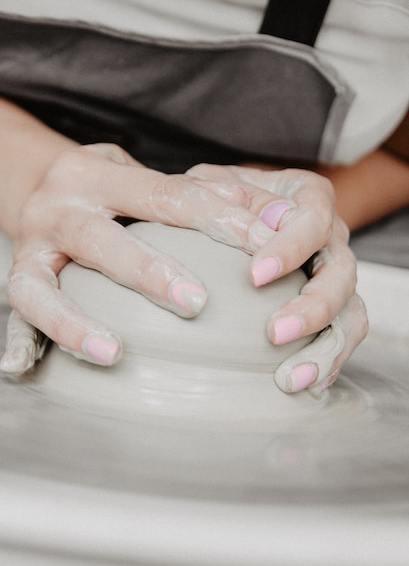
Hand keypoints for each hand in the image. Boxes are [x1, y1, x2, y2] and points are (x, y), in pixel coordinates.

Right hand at [0, 144, 275, 374]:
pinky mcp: (16, 278)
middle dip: (148, 271)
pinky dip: (20, 341)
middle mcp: (58, 209)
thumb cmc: (106, 187)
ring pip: (44, 286)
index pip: (164, 194)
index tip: (264, 244)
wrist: (34, 180)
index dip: (215, 218)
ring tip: (115, 354)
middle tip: (197, 302)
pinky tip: (20, 368)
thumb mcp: (141, 175)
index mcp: (95, 175)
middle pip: (101, 241)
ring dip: (76, 322)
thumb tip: (264, 208)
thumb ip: (193, 191)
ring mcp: (30, 248)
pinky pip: (16, 314)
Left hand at [186, 163, 368, 396]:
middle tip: (275, 334)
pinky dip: (329, 359)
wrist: (234, 209)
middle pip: (342, 272)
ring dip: (327, 346)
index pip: (312, 221)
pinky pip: (343, 333)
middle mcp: (332, 236)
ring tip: (292, 377)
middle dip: (313, 306)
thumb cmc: (221, 195)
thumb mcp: (214, 183)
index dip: (290, 249)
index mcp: (309, 197)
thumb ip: (221, 192)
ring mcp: (334, 273)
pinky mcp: (331, 304)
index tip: (255, 276)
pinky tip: (306, 383)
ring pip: (351, 310)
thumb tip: (240, 219)